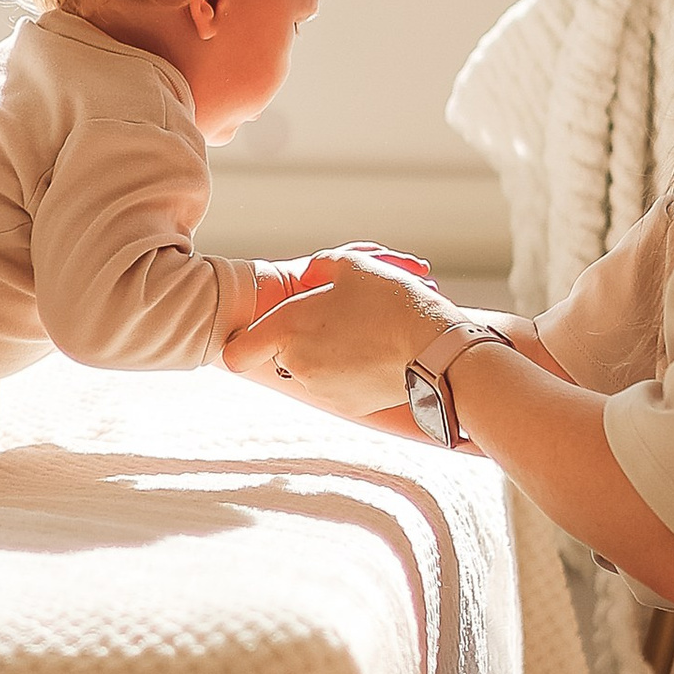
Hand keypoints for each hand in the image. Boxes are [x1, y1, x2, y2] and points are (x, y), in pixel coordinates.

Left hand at [225, 247, 459, 421]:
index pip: (236, 352)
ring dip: (328, 353)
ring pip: (311, 368)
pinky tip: (377, 354)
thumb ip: (318, 268)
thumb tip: (309, 278)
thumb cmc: (393, 303)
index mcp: (288, 327)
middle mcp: (296, 364)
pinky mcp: (347, 408)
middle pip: (282, 352)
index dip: (242, 342)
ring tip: (366, 333)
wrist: (437, 352)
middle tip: (339, 317)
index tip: (258, 333)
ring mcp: (321, 391)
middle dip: (303, 336)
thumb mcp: (353, 266)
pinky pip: (336, 386)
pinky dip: (349, 372)